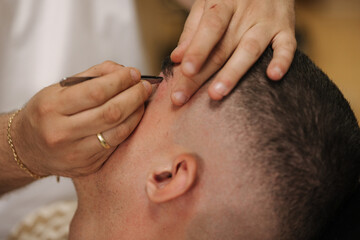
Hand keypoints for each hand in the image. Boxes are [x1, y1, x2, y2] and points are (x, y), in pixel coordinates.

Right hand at [12, 61, 151, 176]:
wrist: (27, 147)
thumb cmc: (47, 112)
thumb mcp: (60, 89)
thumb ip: (93, 76)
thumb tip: (125, 71)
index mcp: (51, 107)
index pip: (96, 92)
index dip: (120, 81)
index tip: (134, 73)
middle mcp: (61, 133)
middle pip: (111, 112)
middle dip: (134, 95)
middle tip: (145, 86)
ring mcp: (75, 153)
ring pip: (117, 131)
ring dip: (136, 112)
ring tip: (142, 99)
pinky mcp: (87, 166)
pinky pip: (116, 144)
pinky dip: (129, 127)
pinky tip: (134, 116)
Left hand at [170, 0, 295, 104]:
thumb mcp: (208, 4)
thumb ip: (193, 31)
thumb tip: (177, 58)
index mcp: (224, 2)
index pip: (210, 28)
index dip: (197, 50)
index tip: (185, 71)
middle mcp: (247, 12)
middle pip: (223, 47)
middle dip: (202, 75)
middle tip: (183, 97)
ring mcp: (268, 21)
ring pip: (250, 50)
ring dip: (232, 74)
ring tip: (216, 94)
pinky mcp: (286, 29)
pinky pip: (287, 46)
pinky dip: (282, 61)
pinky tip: (273, 76)